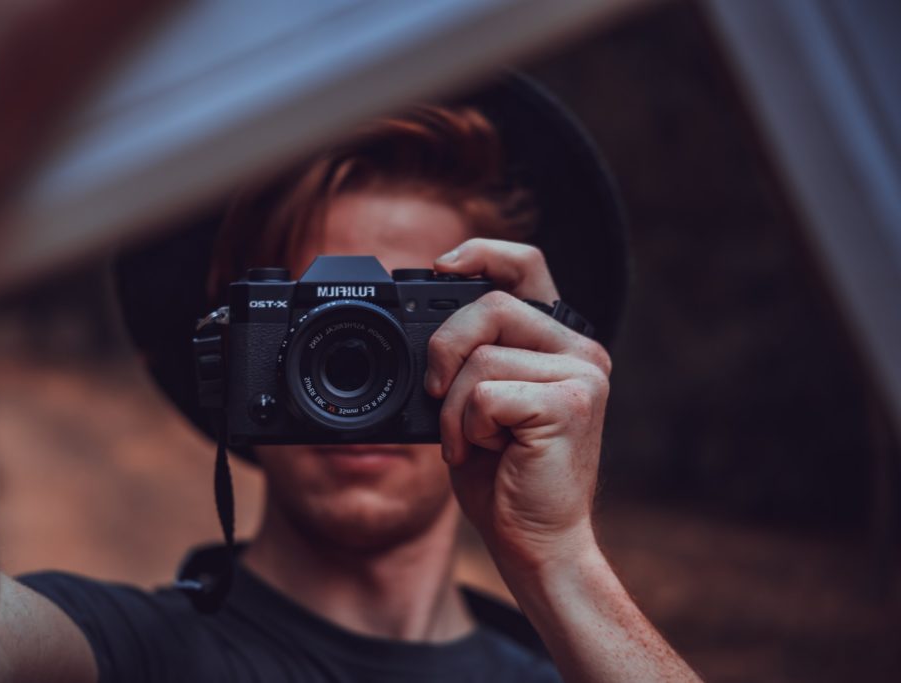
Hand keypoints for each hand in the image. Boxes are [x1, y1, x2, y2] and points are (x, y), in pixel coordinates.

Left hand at [425, 238, 611, 573]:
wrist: (534, 541)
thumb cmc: (503, 474)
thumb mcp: (477, 402)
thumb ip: (470, 356)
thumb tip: (421, 328)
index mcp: (557, 343)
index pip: (528, 265)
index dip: (483, 253)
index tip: (440, 266)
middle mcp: (579, 350)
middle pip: (488, 306)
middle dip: (443, 350)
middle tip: (436, 395)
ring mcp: (581, 375)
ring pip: (479, 357)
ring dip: (452, 408)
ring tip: (472, 442)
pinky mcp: (568, 404)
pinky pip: (484, 394)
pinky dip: (465, 428)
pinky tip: (485, 453)